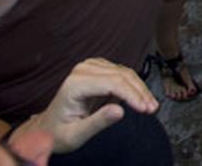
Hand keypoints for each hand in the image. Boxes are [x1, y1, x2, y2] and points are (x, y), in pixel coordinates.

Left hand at [12, 58, 158, 154]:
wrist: (48, 126)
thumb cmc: (59, 133)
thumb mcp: (76, 135)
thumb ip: (97, 123)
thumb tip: (120, 111)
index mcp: (75, 84)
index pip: (113, 83)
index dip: (133, 95)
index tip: (146, 109)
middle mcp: (82, 70)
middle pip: (121, 76)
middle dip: (140, 93)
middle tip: (153, 109)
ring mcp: (90, 66)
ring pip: (125, 73)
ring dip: (140, 89)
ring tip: (150, 106)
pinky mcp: (98, 68)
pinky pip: (122, 73)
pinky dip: (134, 86)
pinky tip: (140, 99)